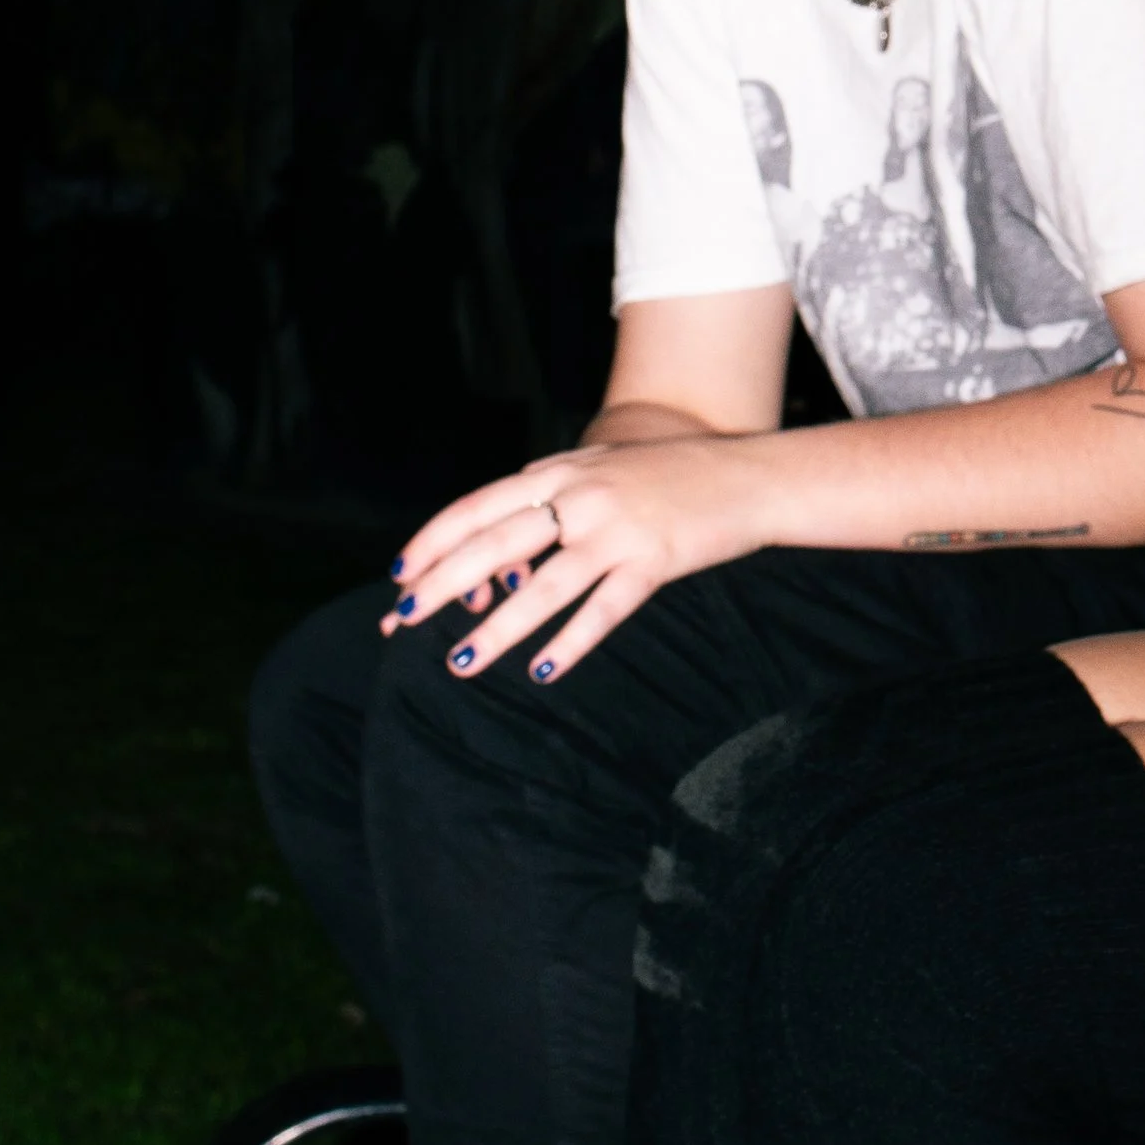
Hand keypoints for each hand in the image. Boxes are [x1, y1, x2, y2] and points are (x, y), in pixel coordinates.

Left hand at [385, 436, 762, 681]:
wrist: (746, 476)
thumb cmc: (669, 477)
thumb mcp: (599, 473)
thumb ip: (550, 501)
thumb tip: (502, 559)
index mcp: (557, 473)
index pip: (476, 508)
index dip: (432, 541)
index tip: (398, 574)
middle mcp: (578, 497)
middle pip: (494, 546)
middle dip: (441, 586)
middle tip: (402, 622)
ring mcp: (616, 530)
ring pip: (542, 588)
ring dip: (496, 629)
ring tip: (459, 663)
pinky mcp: (653, 561)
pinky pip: (602, 610)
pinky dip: (570, 643)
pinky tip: (543, 672)